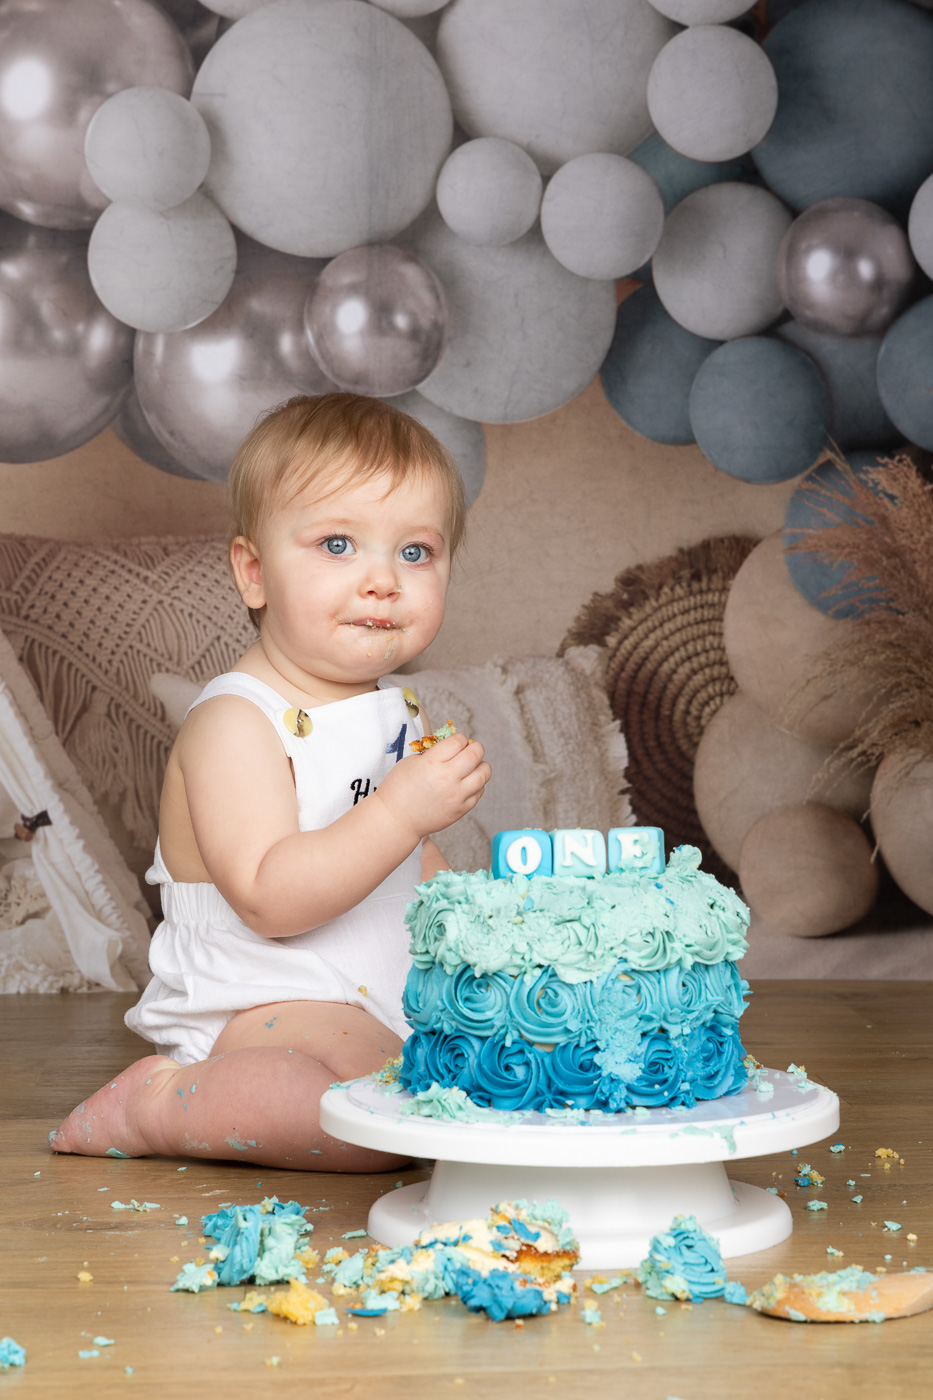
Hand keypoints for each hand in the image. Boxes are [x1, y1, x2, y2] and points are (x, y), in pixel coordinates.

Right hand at [374, 732, 489, 842]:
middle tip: (471, 748)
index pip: (458, 741)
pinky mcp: (461, 809)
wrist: (396, 820)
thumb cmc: (399, 789)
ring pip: (484, 773)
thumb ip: (433, 752)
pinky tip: (467, 782)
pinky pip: (479, 791)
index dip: (460, 738)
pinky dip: (477, 784)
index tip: (457, 740)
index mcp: (431, 763)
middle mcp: (447, 778)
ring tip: (472, 766)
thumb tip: (453, 746)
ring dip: (481, 765)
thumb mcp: (410, 762)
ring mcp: (456, 795)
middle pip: (475, 754)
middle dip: (476, 747)